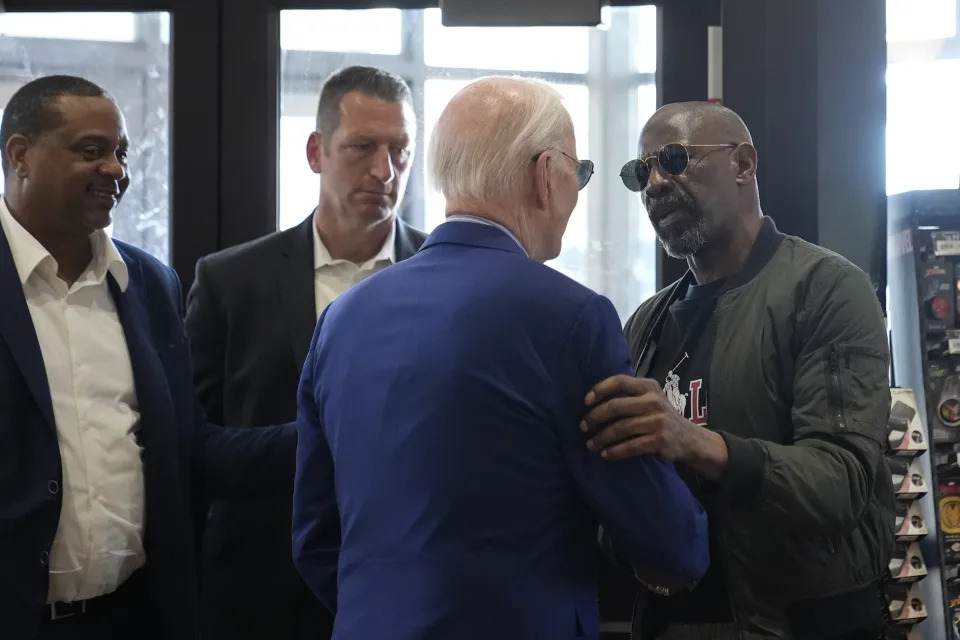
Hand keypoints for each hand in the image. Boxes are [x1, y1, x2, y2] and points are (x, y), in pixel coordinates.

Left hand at [580, 375, 727, 479]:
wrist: (690, 439)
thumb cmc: (661, 417)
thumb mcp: (651, 399)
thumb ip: (630, 396)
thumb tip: (593, 401)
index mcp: (648, 387)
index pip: (620, 381)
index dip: (600, 389)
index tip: (586, 402)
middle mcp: (653, 401)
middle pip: (615, 407)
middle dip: (594, 417)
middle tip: (583, 427)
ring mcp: (658, 421)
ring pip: (620, 429)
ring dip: (601, 438)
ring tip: (590, 445)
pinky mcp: (660, 440)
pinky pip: (631, 446)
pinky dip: (615, 452)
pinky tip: (605, 454)